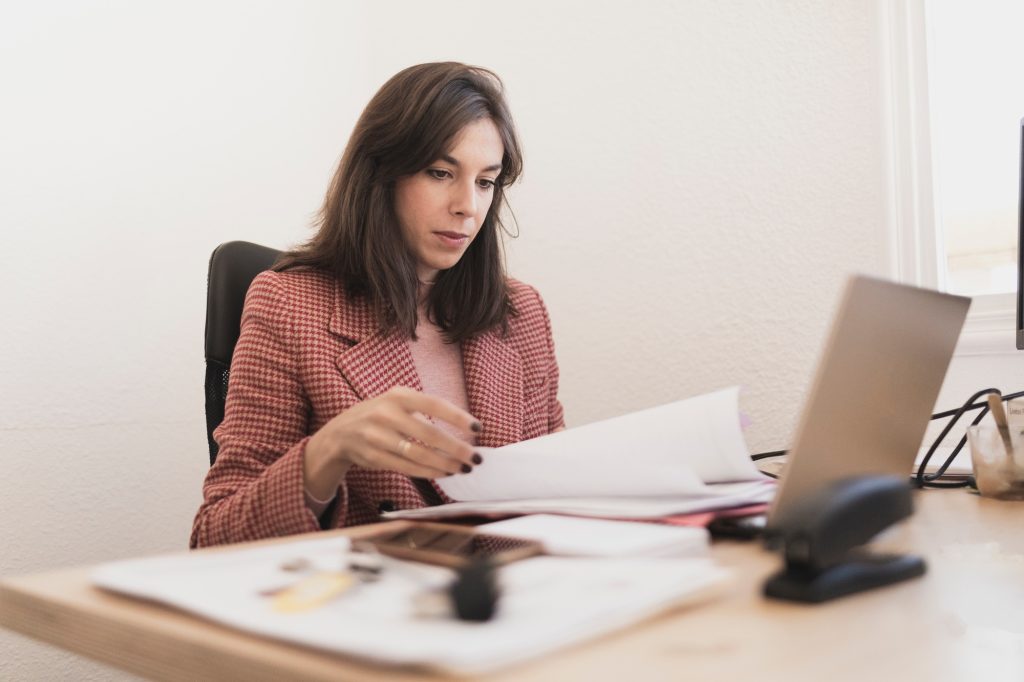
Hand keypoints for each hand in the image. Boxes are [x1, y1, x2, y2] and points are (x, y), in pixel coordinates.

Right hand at [304, 387, 481, 497]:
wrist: (340, 433)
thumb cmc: (380, 416)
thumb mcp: (398, 403)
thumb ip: (424, 411)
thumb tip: (464, 429)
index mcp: (398, 396)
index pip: (434, 404)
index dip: (457, 417)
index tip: (478, 428)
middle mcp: (386, 413)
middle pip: (429, 434)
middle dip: (456, 448)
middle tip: (476, 458)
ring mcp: (377, 436)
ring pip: (419, 454)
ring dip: (445, 464)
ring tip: (463, 468)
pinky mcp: (372, 456)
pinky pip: (407, 467)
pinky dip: (428, 472)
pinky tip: (443, 473)